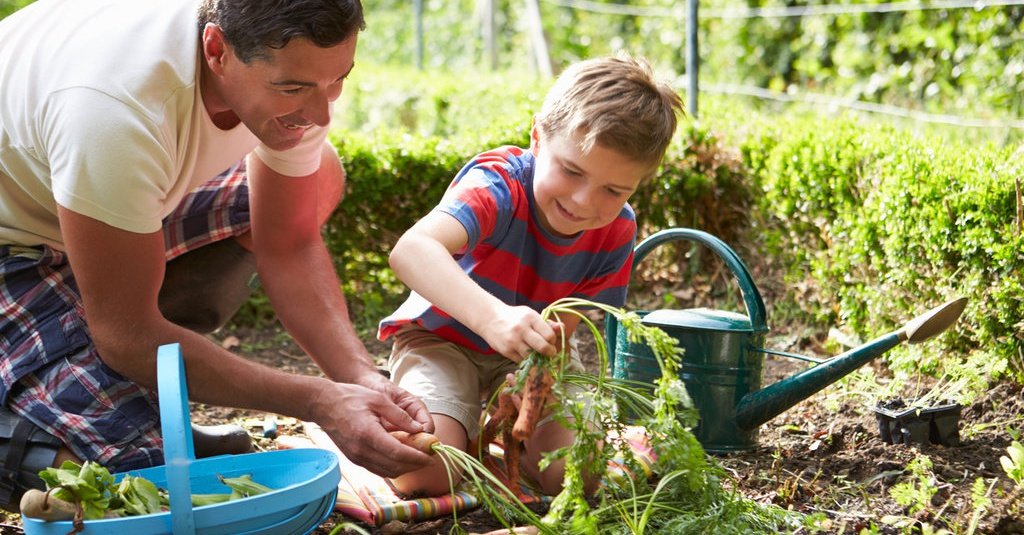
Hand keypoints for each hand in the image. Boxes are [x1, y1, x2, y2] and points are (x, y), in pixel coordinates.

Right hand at [313, 380, 433, 477]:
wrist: (323, 404)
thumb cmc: (351, 397)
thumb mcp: (379, 400)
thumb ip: (400, 416)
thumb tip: (419, 430)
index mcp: (368, 435)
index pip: (398, 454)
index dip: (418, 458)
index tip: (432, 457)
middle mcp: (361, 451)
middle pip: (395, 467)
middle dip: (415, 465)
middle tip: (430, 458)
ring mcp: (356, 457)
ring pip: (387, 472)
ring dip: (405, 468)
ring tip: (419, 458)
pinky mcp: (354, 459)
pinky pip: (378, 469)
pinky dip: (393, 467)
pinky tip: (402, 457)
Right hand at [478, 305, 560, 361]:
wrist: (490, 319)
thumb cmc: (514, 317)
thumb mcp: (530, 315)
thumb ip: (546, 323)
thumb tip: (562, 328)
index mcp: (530, 318)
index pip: (549, 335)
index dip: (553, 341)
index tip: (551, 342)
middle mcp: (522, 329)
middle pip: (542, 347)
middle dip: (550, 353)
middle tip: (550, 353)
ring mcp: (513, 341)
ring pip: (532, 357)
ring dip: (538, 358)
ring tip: (537, 354)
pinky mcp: (506, 351)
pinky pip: (522, 361)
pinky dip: (526, 360)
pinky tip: (526, 355)